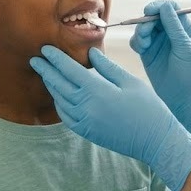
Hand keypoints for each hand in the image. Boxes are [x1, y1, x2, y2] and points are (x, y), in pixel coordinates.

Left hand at [30, 45, 190, 190]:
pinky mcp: (87, 132)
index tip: (45, 49)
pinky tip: (59, 96)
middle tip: (35, 60)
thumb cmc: (148, 107)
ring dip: (51, 86)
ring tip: (46, 75)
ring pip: (60, 101)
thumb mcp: (130, 82)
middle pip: (59, 85)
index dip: (55, 58)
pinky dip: (59, 103)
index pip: (69, 70)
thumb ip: (107, 67)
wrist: (155, 141)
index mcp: (97, 91)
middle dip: (46, 71)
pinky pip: (66, 116)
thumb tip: (90, 54)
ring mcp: (85, 122)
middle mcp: (86, 108)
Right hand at [130, 0, 190, 143]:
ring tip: (144, 45)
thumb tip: (165, 6)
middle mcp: (169, 32)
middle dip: (146, 21)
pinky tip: (141, 50)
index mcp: (183, 28)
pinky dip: (136, 42)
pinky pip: (136, 41)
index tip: (149, 11)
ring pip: (142, 27)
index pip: (170, 8)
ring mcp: (157, 42)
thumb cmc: (190, 72)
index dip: (159, 6)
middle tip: (145, 31)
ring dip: (140, 32)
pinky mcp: (147, 53)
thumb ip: (174, 26)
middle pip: (153, 15)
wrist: (183, 98)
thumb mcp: (184, 47)